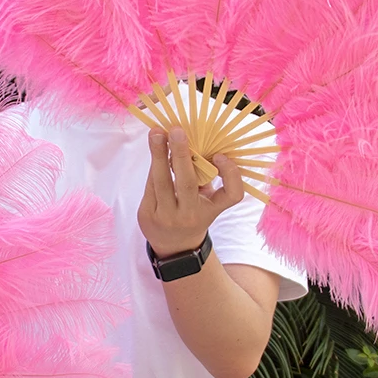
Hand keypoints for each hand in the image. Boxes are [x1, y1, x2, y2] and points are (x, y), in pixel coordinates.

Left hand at [137, 126, 244, 257]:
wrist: (175, 247)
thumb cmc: (194, 214)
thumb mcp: (207, 201)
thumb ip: (204, 178)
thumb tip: (192, 143)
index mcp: (211, 210)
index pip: (231, 195)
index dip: (230, 175)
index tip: (221, 156)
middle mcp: (190, 216)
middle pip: (187, 184)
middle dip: (181, 155)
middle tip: (176, 131)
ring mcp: (166, 218)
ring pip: (161, 182)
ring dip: (158, 154)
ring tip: (156, 133)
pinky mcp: (147, 216)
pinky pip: (150, 185)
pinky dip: (153, 166)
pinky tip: (155, 150)